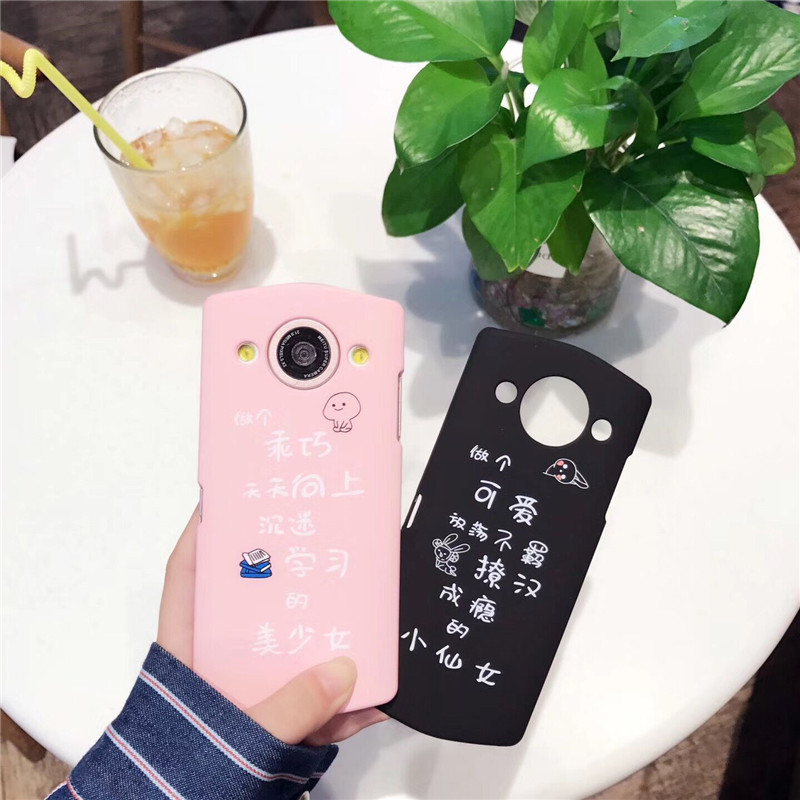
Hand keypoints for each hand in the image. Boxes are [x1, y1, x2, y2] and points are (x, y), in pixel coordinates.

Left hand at [157, 508, 386, 746]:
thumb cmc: (181, 783)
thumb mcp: (230, 741)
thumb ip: (287, 709)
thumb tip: (347, 672)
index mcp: (189, 653)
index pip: (190, 576)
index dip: (206, 531)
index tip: (238, 495)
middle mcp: (220, 667)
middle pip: (256, 606)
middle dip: (291, 577)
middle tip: (328, 541)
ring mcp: (251, 698)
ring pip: (296, 655)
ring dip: (332, 639)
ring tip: (370, 606)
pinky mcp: (277, 732)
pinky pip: (320, 710)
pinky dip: (349, 708)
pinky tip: (383, 694)